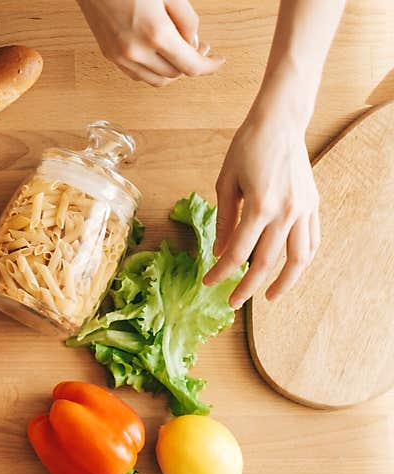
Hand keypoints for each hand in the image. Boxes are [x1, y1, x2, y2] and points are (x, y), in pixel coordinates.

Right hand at [76, 0, 224, 86]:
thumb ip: (186, 20)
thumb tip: (193, 43)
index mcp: (155, 33)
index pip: (191, 66)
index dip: (209, 66)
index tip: (217, 61)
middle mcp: (136, 51)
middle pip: (175, 74)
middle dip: (191, 64)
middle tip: (200, 48)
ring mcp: (120, 56)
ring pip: (156, 80)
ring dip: (172, 71)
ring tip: (179, 53)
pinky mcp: (110, 56)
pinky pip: (138, 75)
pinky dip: (153, 70)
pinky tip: (158, 55)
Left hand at [203, 110, 319, 307]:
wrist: (280, 122)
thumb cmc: (247, 148)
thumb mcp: (225, 183)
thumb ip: (223, 220)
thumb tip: (219, 253)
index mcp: (260, 206)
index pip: (238, 252)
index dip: (221, 273)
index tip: (208, 283)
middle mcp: (286, 212)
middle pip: (267, 262)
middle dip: (247, 286)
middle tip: (233, 302)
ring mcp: (304, 209)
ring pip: (299, 258)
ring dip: (285, 282)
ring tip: (268, 297)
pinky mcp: (313, 205)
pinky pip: (312, 240)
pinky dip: (302, 260)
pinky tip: (290, 270)